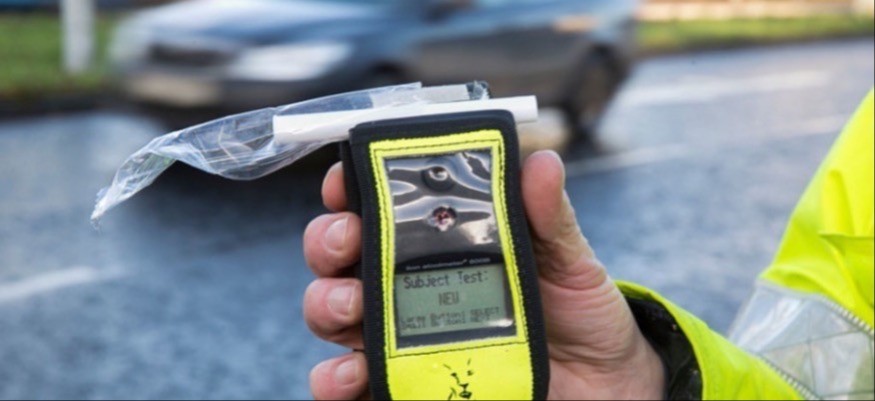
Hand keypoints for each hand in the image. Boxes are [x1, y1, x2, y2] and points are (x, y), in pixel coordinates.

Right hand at [302, 150, 664, 399]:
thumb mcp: (568, 258)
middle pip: (340, 253)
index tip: (347, 178)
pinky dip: (335, 376)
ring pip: (332, 310)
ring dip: (326, 302)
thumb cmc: (577, 311)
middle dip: (328, 239)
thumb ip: (548, 216)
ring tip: (351, 306)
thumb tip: (541, 163)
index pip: (380, 203)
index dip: (351, 184)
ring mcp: (400, 332)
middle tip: (348, 239)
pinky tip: (351, 372)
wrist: (600, 382)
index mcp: (440, 239)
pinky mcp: (404, 379)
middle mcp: (407, 281)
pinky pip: (350, 380)